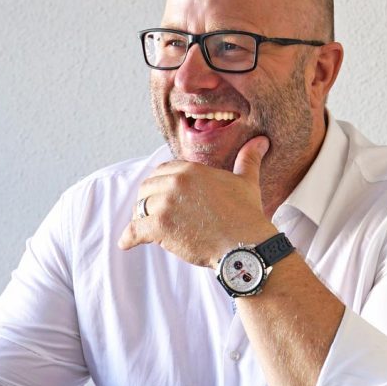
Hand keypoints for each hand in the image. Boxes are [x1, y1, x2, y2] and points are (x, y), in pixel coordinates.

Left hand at [118, 135, 275, 266]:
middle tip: (153, 216)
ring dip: (141, 219)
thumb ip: (248, 160)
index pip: (161, 171)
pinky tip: (126, 243)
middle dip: (148, 201)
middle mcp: (175, 181)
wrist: (245, 243)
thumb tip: (260, 142)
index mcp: (190, 169)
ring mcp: (166, 203)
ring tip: (146, 230)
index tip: (161, 197)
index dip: (159, 185)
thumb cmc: (246, 214)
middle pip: (147, 188)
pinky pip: (134, 230)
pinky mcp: (160, 226)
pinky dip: (128, 238)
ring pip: (140, 208)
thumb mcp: (246, 182)